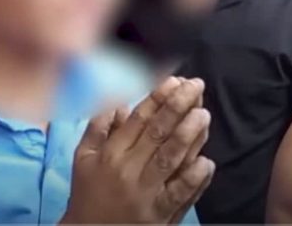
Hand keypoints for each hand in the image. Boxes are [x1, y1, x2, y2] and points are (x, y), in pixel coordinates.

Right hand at [61, 77, 214, 223]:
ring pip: (170, 159)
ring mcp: (145, 193)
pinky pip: (180, 194)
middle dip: (178, 106)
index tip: (174, 80)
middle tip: (195, 86)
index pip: (138, 119)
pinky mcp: (159, 215)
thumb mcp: (84, 157)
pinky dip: (195, 178)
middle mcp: (128, 169)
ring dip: (189, 135)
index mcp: (111, 153)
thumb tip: (119, 100)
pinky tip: (207, 161)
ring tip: (204, 114)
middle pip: (157, 133)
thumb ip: (98, 126)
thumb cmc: (88, 191)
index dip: (157, 98)